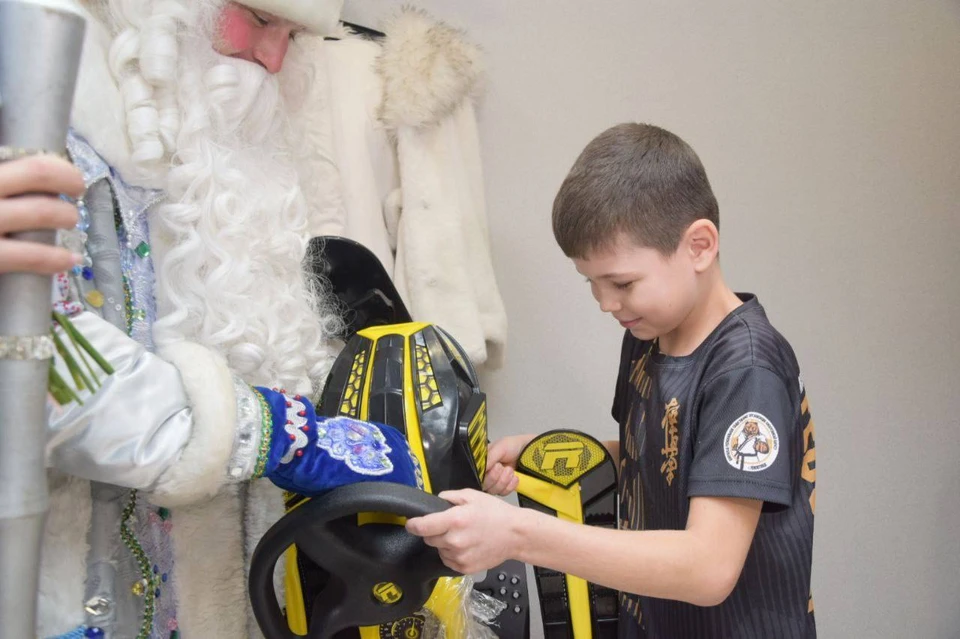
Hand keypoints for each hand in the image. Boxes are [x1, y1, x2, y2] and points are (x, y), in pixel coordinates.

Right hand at [0, 155, 83, 273]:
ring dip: (66, 215)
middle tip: (76, 191)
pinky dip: (57, 258)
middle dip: (69, 180)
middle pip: (39, 172)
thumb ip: (5, 182)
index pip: (28, 160)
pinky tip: (70, 259)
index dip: (58, 168)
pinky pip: (31, 256)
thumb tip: (39, 178)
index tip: (69, 176)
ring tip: (70, 220)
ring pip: (40, 210)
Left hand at [406, 488, 525, 574]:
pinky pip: (448, 560)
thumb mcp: (472, 495)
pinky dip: (452, 554)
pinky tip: (466, 546)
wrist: (515, 534)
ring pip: (439, 550)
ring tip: (462, 536)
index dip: (413, 524)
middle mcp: (454, 541)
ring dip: (444, 543)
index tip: (411, 523)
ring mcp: (459, 557)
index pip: (422, 527)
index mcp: (454, 521)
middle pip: (428, 538)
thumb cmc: (495, 512)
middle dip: (434, 531)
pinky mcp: (464, 569)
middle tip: (450, 525)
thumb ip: (449, 496)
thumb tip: (435, 502)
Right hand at [482, 433, 535, 494]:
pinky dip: (510, 486)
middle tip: (503, 467)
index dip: (485, 474)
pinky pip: (503, 493)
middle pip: (483, 485)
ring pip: (493, 490)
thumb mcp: (500, 447)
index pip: (476, 474)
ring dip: (503, 481)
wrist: (530, 451)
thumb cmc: (514, 446)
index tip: (496, 467)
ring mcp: (495, 481)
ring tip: (510, 470)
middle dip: (495, 477)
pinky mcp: (504, 487)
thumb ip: (488, 458)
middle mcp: (485, 472)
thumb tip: (479, 469)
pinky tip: (515, 477)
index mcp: (481, 462)